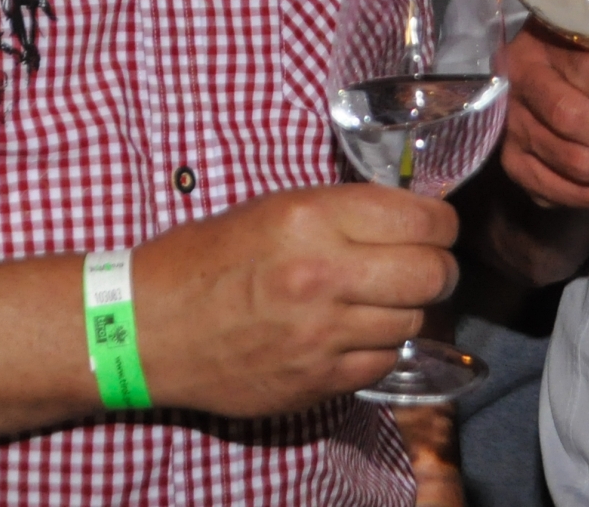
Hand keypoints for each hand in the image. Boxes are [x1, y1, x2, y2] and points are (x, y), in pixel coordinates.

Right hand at [131, 183, 456, 417]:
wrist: (148, 328)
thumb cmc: (204, 258)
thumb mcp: (272, 208)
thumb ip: (343, 211)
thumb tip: (407, 214)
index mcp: (311, 219)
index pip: (422, 220)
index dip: (440, 221)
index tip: (433, 224)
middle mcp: (324, 276)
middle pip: (434, 275)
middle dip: (436, 266)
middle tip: (421, 262)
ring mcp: (324, 336)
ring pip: (415, 321)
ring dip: (406, 308)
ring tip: (379, 298)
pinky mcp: (319, 381)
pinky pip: (384, 361)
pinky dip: (380, 345)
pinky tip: (354, 331)